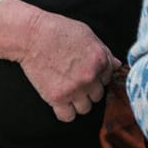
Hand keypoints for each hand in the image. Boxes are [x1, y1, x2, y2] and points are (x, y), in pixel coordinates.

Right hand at [0, 5, 118, 122]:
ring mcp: (74, 89)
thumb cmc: (57, 30)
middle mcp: (90, 77)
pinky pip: (68, 116)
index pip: (108, 78)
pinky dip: (65, 112)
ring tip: (67, 90)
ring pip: (85, 108)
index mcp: (99, 60)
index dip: (96, 75)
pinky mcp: (57, 97)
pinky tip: (60, 102)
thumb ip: (104, 51)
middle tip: (74, 78)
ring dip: (78, 101)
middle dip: (88, 89)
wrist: (31, 35)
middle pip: (98, 95)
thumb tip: (117, 65)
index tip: (84, 71)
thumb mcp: (86, 34)